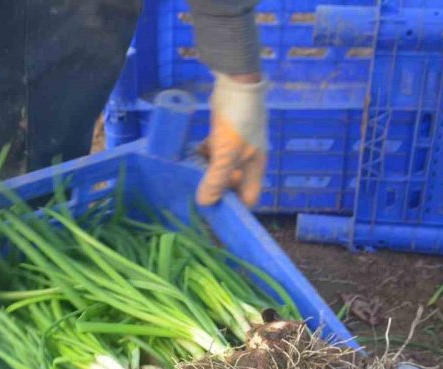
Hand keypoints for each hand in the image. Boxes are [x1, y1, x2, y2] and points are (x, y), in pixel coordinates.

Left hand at [196, 72, 267, 206]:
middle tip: (195, 196)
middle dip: (215, 191)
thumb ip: (216, 180)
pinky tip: (187, 161)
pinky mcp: (222, 136)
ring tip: (187, 181)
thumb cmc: (237, 123)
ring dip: (205, 175)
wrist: (236, 85)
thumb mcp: (226, 155)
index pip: (249, 197)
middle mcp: (247, 160)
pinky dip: (201, 159)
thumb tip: (205, 203)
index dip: (235, 207)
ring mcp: (234, 147)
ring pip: (219, 169)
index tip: (214, 210)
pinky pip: (211, 154)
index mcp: (255, 167)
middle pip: (231, 185)